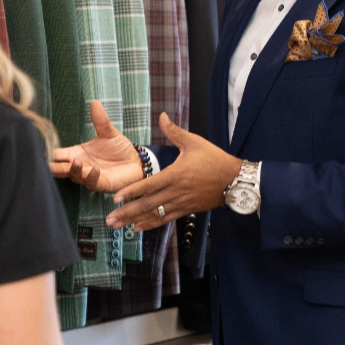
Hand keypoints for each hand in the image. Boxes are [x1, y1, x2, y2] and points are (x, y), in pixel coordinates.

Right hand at [50, 100, 144, 193]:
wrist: (136, 162)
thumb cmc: (119, 148)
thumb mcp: (109, 132)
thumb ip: (100, 120)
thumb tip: (95, 102)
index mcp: (77, 153)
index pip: (58, 154)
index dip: (49, 153)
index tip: (40, 149)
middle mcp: (80, 165)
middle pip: (61, 168)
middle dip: (54, 167)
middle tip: (46, 164)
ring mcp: (89, 175)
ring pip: (75, 176)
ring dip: (74, 170)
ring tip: (75, 161)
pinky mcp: (101, 184)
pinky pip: (92, 183)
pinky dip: (91, 177)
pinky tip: (94, 170)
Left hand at [106, 113, 241, 231]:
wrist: (235, 180)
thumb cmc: (215, 159)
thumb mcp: (194, 142)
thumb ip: (174, 132)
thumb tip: (162, 116)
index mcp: (176, 174)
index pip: (149, 185)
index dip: (132, 192)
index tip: (116, 198)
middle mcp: (177, 191)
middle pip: (148, 204)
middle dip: (127, 212)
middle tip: (109, 219)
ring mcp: (181, 203)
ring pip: (155, 214)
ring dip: (135, 220)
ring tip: (118, 226)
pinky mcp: (187, 210)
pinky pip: (166, 219)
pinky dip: (151, 224)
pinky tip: (138, 228)